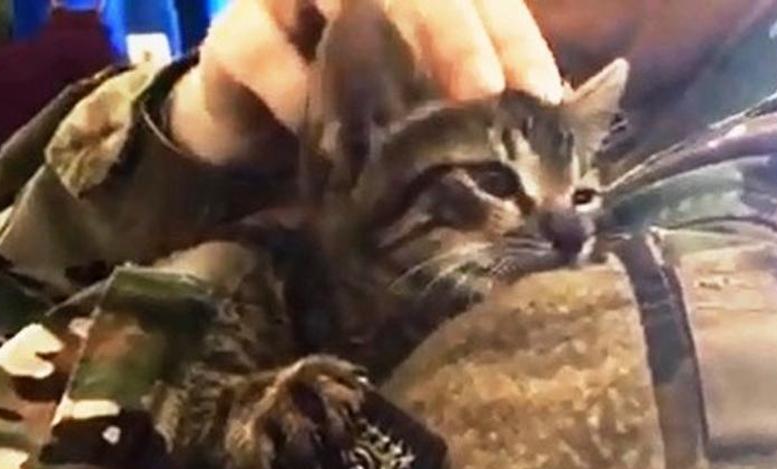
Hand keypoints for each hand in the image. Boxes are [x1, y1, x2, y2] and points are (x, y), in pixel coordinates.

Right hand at [169, 0, 563, 167]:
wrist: (250, 146)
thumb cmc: (345, 126)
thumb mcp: (414, 119)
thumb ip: (464, 112)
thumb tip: (539, 131)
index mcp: (409, 4)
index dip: (514, 38)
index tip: (542, 96)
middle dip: (460, 31)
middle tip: (490, 94)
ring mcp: (291, 0)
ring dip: (389, 41)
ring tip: (429, 108)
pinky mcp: (234, 36)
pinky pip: (261, 47)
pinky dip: (294, 85)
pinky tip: (318, 124)